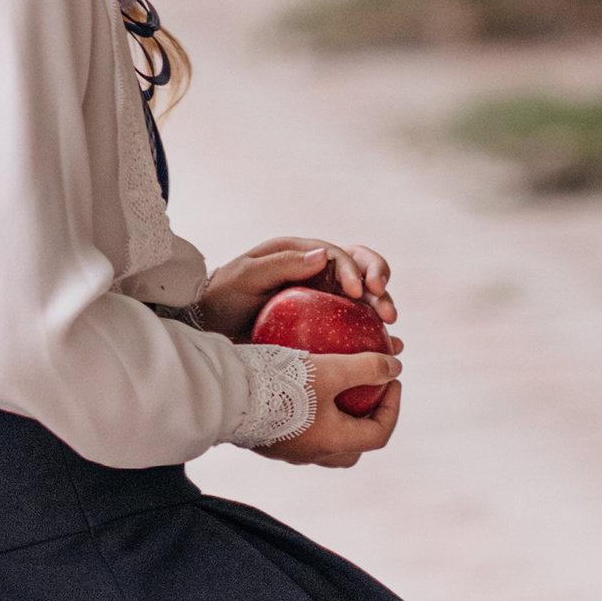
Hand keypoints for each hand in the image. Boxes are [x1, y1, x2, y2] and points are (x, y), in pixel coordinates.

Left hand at [197, 234, 398, 343]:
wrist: (210, 327)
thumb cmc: (223, 296)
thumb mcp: (245, 276)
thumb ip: (282, 264)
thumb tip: (322, 255)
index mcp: (302, 253)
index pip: (338, 255)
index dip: (354, 270)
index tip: (360, 291)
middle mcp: (317, 271)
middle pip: (360, 269)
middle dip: (379, 282)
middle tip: (386, 308)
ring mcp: (323, 297)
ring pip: (363, 296)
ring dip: (382, 308)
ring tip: (391, 328)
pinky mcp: (325, 323)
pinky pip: (354, 325)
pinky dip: (373, 333)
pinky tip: (388, 347)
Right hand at [267, 344, 400, 468]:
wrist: (227, 395)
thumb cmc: (282, 384)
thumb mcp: (330, 369)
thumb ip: (365, 367)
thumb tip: (395, 366)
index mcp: (334, 442)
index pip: (379, 433)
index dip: (393, 407)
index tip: (392, 380)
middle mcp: (313, 453)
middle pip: (353, 448)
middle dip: (366, 423)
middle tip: (367, 394)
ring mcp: (288, 450)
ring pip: (325, 443)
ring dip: (337, 421)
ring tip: (336, 392)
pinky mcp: (268, 440)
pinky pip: (299, 433)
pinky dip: (311, 416)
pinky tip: (302, 389)